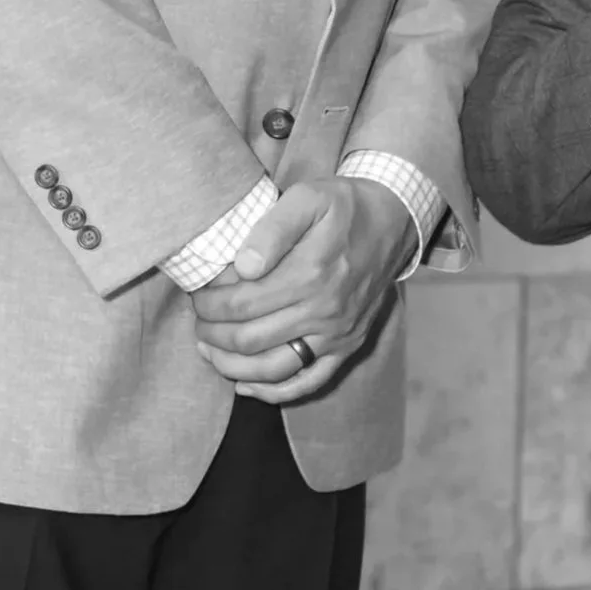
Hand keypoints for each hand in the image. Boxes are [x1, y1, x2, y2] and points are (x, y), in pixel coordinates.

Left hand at [191, 178, 416, 401]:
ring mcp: (337, 335)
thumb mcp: (307, 197)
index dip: (209, 305)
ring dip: (231, 366)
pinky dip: (272, 391)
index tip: (197, 295)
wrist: (392, 222)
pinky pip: (308, 382)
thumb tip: (243, 266)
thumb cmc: (343, 207)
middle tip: (199, 319)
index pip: (240, 304)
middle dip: (212, 333)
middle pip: (249, 339)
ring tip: (209, 349)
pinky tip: (244, 386)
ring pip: (272, 368)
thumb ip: (272, 228)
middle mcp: (324, 311)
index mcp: (310, 274)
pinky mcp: (347, 347)